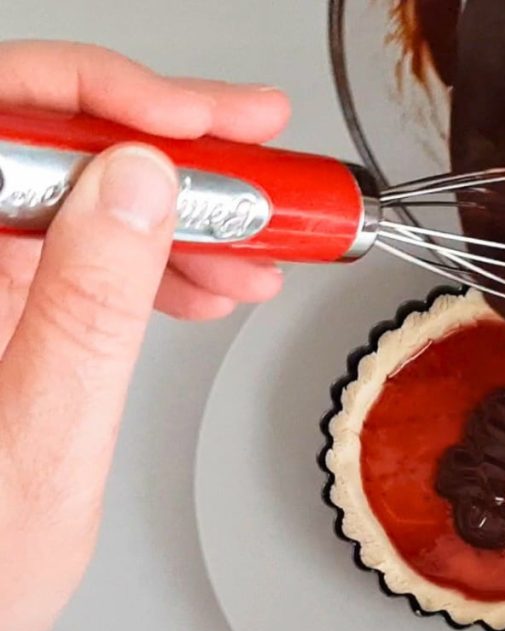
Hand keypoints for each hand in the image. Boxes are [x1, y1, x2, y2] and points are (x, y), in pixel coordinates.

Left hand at [0, 41, 289, 630]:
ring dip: (183, 217)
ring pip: (87, 197)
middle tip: (264, 171)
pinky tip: (210, 283)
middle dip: (176, 156)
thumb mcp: (41, 439)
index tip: (212, 126)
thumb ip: (87, 303)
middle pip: (59, 147)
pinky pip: (88, 250)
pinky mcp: (4, 303)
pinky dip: (160, 260)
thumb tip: (139, 185)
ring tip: (259, 250)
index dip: (119, 102)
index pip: (11, 118)